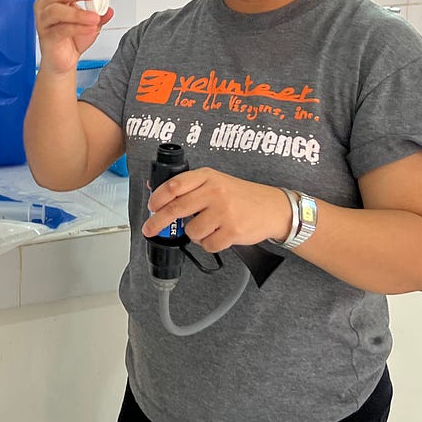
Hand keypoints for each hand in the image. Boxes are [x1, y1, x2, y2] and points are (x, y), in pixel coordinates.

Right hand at [34, 0, 113, 74]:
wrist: (64, 61)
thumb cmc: (72, 40)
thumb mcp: (92, 23)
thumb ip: (100, 15)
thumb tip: (108, 9)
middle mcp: (46, 5)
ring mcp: (44, 20)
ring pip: (56, 10)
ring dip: (78, 13)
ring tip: (94, 18)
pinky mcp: (46, 35)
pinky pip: (60, 29)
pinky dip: (77, 28)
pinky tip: (90, 29)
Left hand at [141, 168, 291, 251]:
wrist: (272, 208)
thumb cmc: (240, 195)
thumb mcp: (215, 181)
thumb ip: (189, 186)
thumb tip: (156, 190)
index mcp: (207, 177)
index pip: (174, 185)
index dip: (157, 197)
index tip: (151, 206)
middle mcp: (215, 192)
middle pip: (176, 209)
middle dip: (157, 222)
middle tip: (149, 229)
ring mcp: (224, 212)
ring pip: (192, 231)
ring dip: (195, 234)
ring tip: (208, 227)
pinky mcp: (232, 231)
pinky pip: (208, 244)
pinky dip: (209, 243)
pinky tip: (219, 234)